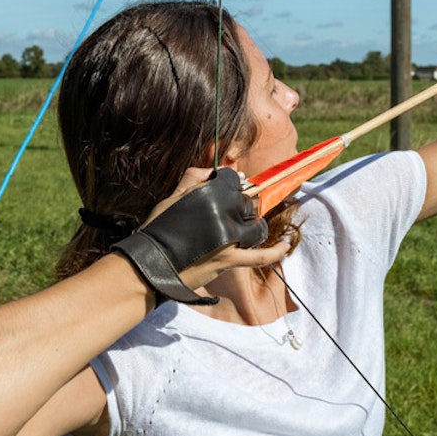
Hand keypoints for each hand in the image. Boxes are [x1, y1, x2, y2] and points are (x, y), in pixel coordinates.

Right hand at [118, 168, 289, 302]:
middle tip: (229, 214)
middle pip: (246, 204)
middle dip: (241, 206)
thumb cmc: (157, 231)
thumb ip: (192, 180)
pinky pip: (261, 256)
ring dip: (252, 225)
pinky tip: (286, 245)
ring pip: (255, 226)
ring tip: (244, 227)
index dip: (232, 186)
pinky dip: (276, 251)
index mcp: (210, 195)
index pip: (232, 182)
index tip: (230, 191)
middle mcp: (224, 214)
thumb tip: (209, 171)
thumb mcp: (172, 200)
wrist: (150, 264)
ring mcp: (230, 237)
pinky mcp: (231, 259)